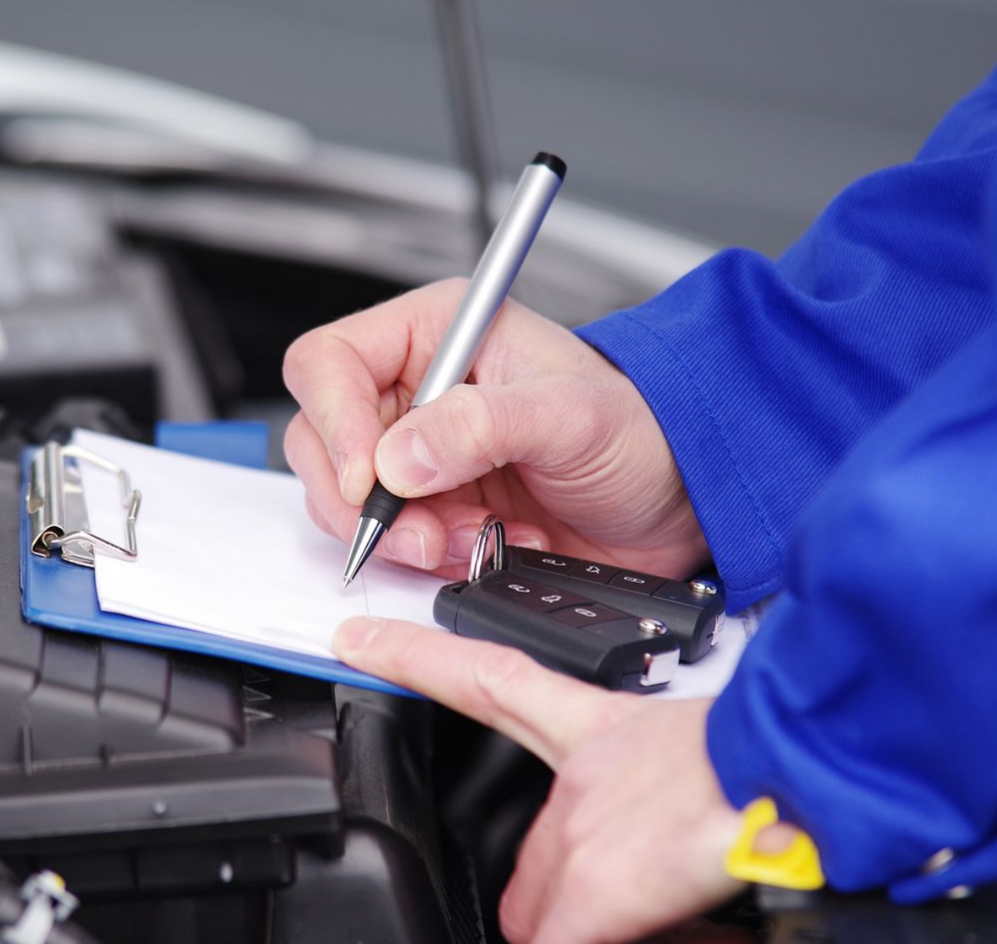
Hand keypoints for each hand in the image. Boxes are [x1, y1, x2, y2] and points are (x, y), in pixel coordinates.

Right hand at [283, 280, 706, 576]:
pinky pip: (385, 540)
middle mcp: (414, 390)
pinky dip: (421, 557)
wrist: (676, 501)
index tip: (366, 480)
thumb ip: (481, 426)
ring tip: (463, 539)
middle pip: (320, 439)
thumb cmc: (638, 431)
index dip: (335, 422)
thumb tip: (397, 460)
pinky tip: (474, 548)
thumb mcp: (569, 415)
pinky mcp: (429, 508)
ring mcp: (416, 453)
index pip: (330, 363)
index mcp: (436, 333)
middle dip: (360, 498)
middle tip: (418, 530)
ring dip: (397, 534)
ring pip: (342, 498)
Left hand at [333, 616, 767, 943]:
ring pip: (552, 919)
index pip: (491, 677)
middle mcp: (582, 771)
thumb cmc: (788, 761)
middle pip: (534, 860)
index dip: (417, 656)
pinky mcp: (593, 888)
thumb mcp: (713, 773)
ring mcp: (581, 830)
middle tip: (650, 924)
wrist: (816, 769)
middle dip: (575, 908)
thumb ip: (675, 818)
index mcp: (606, 727)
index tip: (359, 637)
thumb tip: (690, 878)